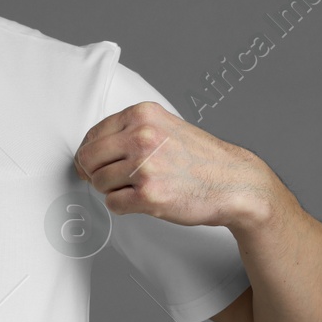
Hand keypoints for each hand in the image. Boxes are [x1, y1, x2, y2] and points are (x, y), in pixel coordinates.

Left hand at [73, 101, 278, 232]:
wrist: (233, 182)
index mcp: (142, 115)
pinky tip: (142, 200)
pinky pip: (112, 203)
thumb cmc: (200, 158)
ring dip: (112, 190)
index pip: (93, 135)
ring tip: (137, 188)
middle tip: (111, 180)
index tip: (97, 164)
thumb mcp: (165, 127)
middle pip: (88, 159)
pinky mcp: (147, 195)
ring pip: (98, 182)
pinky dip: (123, 206)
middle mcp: (141, 137)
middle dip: (95, 172)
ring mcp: (144, 166)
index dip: (91, 154)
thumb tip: (92, 149)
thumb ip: (131, 131)